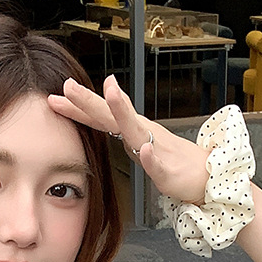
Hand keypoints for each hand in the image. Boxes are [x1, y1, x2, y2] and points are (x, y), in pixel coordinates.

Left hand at [48, 74, 209, 204]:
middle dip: (90, 100)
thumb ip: (120, 129)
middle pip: (112, 114)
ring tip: (109, 92)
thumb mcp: (138, 141)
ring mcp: (156, 150)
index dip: (79, 106)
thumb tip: (100, 112)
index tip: (57, 95)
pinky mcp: (168, 171)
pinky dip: (151, 157)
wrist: (204, 176)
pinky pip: (158, 164)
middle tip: (69, 86)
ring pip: (135, 129)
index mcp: (133, 130)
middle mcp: (142, 133)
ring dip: (122, 110)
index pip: (101, 115)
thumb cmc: (171, 160)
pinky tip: (144, 149)